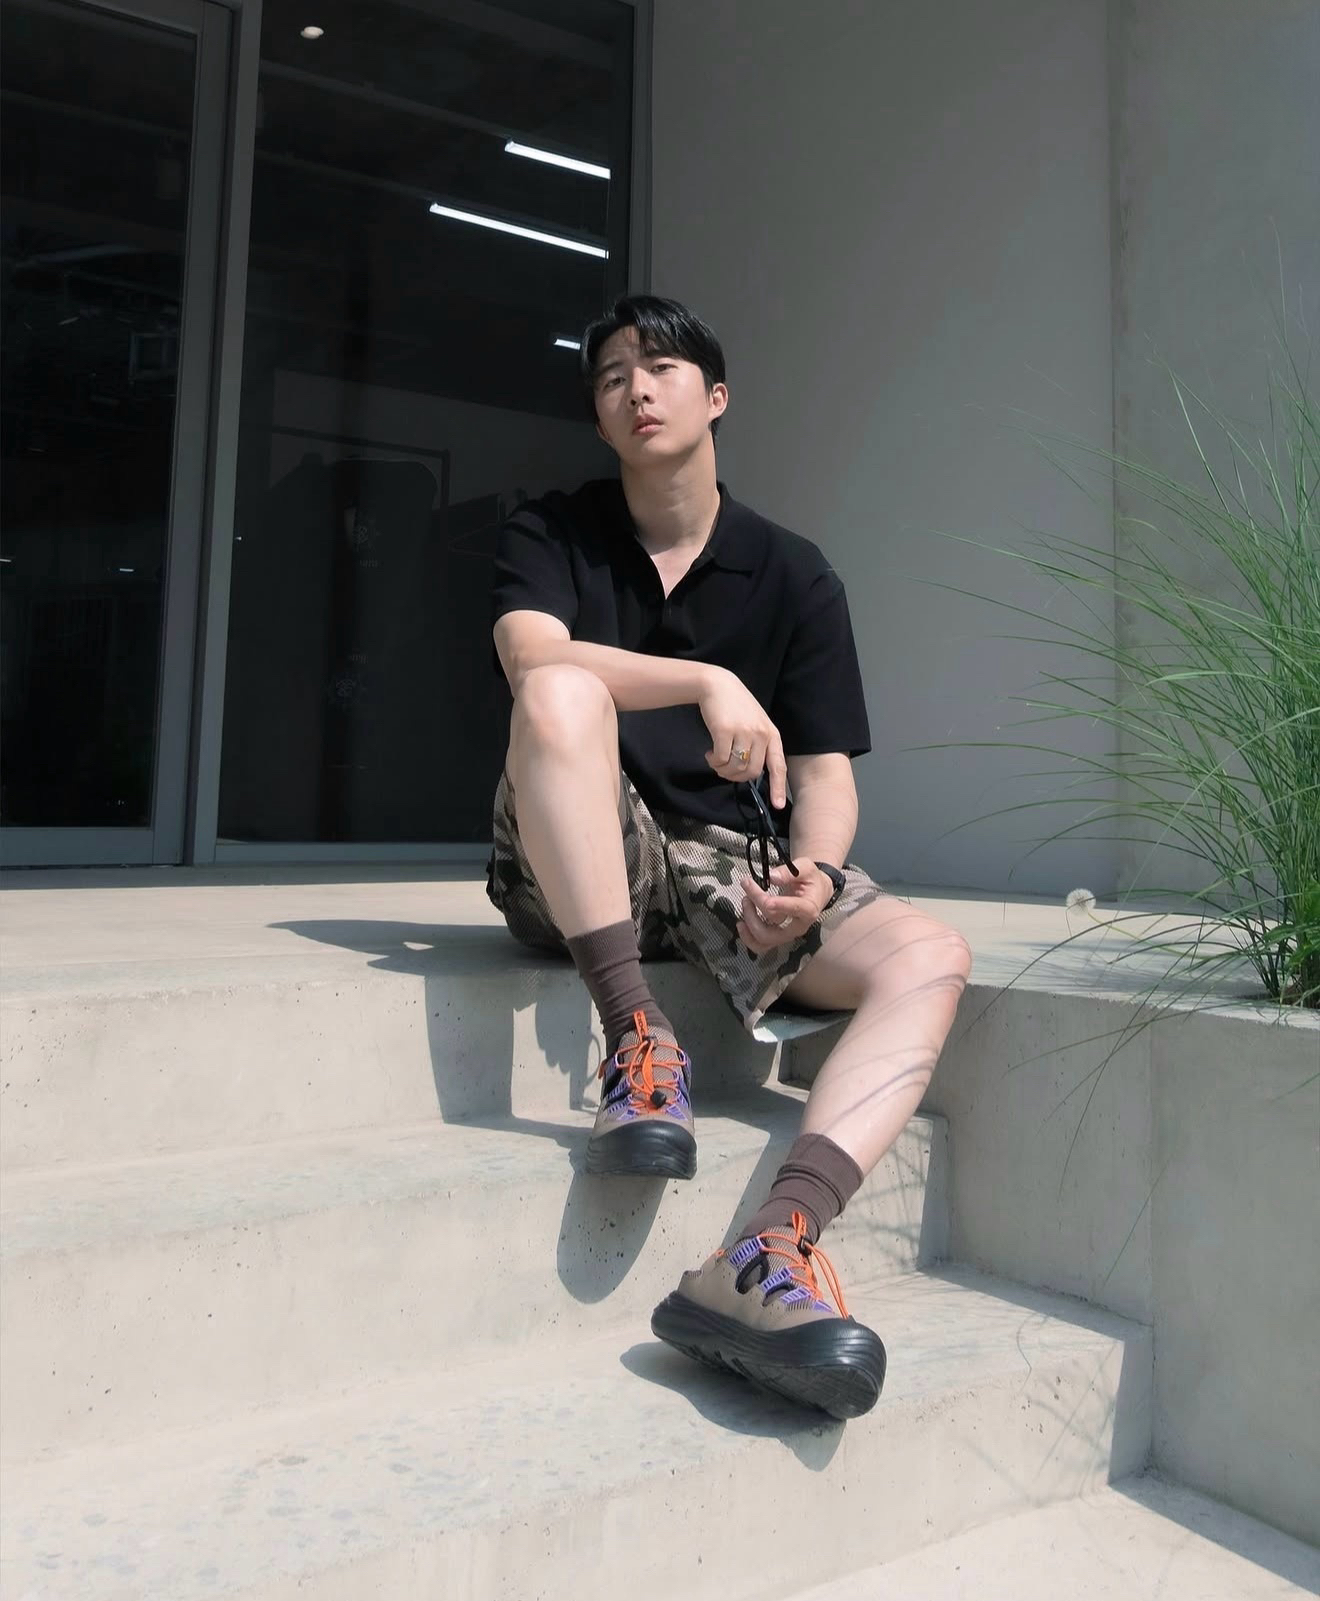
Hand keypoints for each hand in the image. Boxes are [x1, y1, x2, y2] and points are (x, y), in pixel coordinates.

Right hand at [699, 667, 786, 806]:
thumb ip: (758, 745)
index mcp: (771, 734)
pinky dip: (713, 761)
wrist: (717, 685)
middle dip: (735, 776)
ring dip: (722, 770)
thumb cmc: (736, 707)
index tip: (777, 805)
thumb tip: (750, 773)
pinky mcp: (725, 731)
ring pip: (735, 768)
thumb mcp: (755, 724)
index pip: (778, 766)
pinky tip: (709, 753)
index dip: (777, 787)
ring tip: (715, 760)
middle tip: (724, 769)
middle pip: (751, 772)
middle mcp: (761, 734)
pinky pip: (720, 759)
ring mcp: (744, 732)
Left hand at [737, 862, 830, 951]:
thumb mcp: (806, 868)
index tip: (764, 897)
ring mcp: (787, 934)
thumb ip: (789, 872)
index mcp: (809, 909)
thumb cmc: (811, 879)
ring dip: (750, 922)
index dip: (778, 905)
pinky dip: (748, 937)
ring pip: (764, 939)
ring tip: (745, 901)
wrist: (816, 892)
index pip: (794, 909)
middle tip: (747, 888)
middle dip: (756, 908)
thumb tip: (772, 877)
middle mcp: (798, 926)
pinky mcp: (777, 936)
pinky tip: (741, 923)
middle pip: (774, 925)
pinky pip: (760, 945)